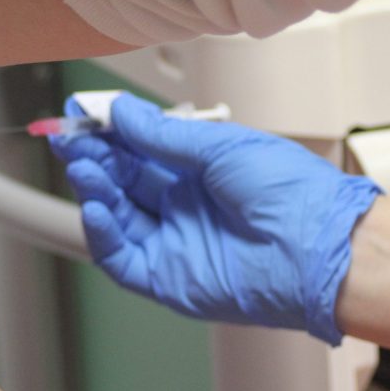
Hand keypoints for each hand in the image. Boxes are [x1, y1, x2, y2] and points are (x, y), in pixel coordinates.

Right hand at [51, 93, 380, 344]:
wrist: (318, 247)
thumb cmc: (291, 194)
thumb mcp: (219, 147)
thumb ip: (162, 135)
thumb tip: (122, 111)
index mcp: (201, 173)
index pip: (140, 151)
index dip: (109, 134)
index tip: (82, 117)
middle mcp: (185, 207)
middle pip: (123, 182)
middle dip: (95, 158)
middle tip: (72, 140)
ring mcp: (175, 243)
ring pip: (117, 217)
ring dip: (94, 190)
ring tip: (83, 166)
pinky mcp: (168, 279)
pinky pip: (122, 258)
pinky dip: (102, 233)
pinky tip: (95, 206)